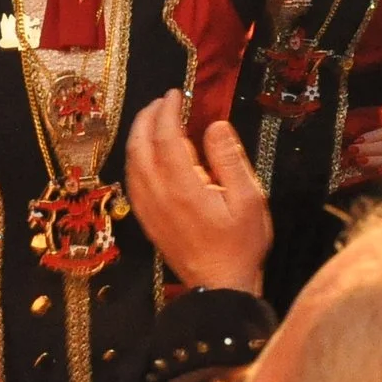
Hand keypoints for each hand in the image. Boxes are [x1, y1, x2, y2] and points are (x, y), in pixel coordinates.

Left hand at [123, 91, 267, 293]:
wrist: (220, 287)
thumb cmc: (240, 244)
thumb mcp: (249, 199)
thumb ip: (230, 159)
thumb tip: (215, 126)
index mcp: (182, 186)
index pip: (165, 137)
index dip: (167, 111)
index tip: (175, 94)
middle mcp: (158, 195)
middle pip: (140, 146)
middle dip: (147, 118)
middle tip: (162, 101)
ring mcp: (149, 209)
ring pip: (132, 163)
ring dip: (139, 136)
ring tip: (153, 120)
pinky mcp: (147, 220)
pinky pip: (132, 181)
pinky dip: (135, 159)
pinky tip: (146, 154)